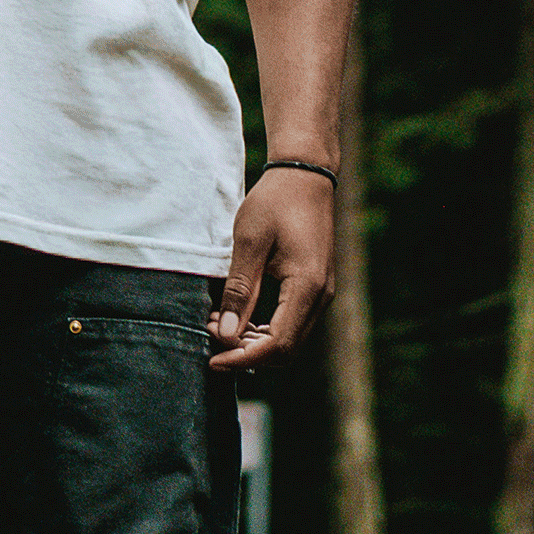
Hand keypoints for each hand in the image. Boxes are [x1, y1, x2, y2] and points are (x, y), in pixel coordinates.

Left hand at [209, 166, 334, 367]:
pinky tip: (240, 318)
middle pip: (286, 350)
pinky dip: (266, 330)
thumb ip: (240, 290)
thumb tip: (227, 335)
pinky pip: (292, 323)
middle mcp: (320, 297)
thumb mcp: (250, 241)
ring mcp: (321, 293)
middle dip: (247, 353)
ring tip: (220, 326)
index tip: (213, 359)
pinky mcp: (315, 287)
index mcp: (307, 286)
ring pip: (290, 340)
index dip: (243, 357)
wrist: (305, 175)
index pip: (277, 344)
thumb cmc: (275, 201)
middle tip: (212, 337)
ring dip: (256, 343)